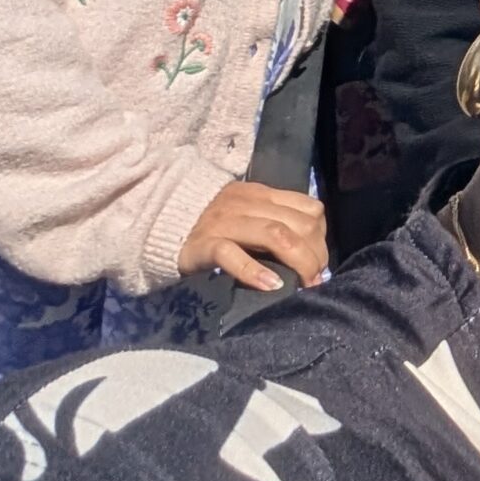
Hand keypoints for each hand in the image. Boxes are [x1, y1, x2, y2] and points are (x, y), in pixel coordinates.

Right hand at [179, 181, 329, 291]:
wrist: (157, 222)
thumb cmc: (210, 222)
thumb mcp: (246, 212)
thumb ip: (273, 220)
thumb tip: (309, 247)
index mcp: (261, 194)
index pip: (309, 208)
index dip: (322, 236)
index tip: (319, 260)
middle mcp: (247, 204)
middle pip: (298, 225)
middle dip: (315, 254)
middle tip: (314, 278)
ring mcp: (224, 223)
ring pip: (275, 235)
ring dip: (298, 261)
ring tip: (304, 283)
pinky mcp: (203, 245)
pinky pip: (232, 255)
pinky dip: (255, 271)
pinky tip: (272, 286)